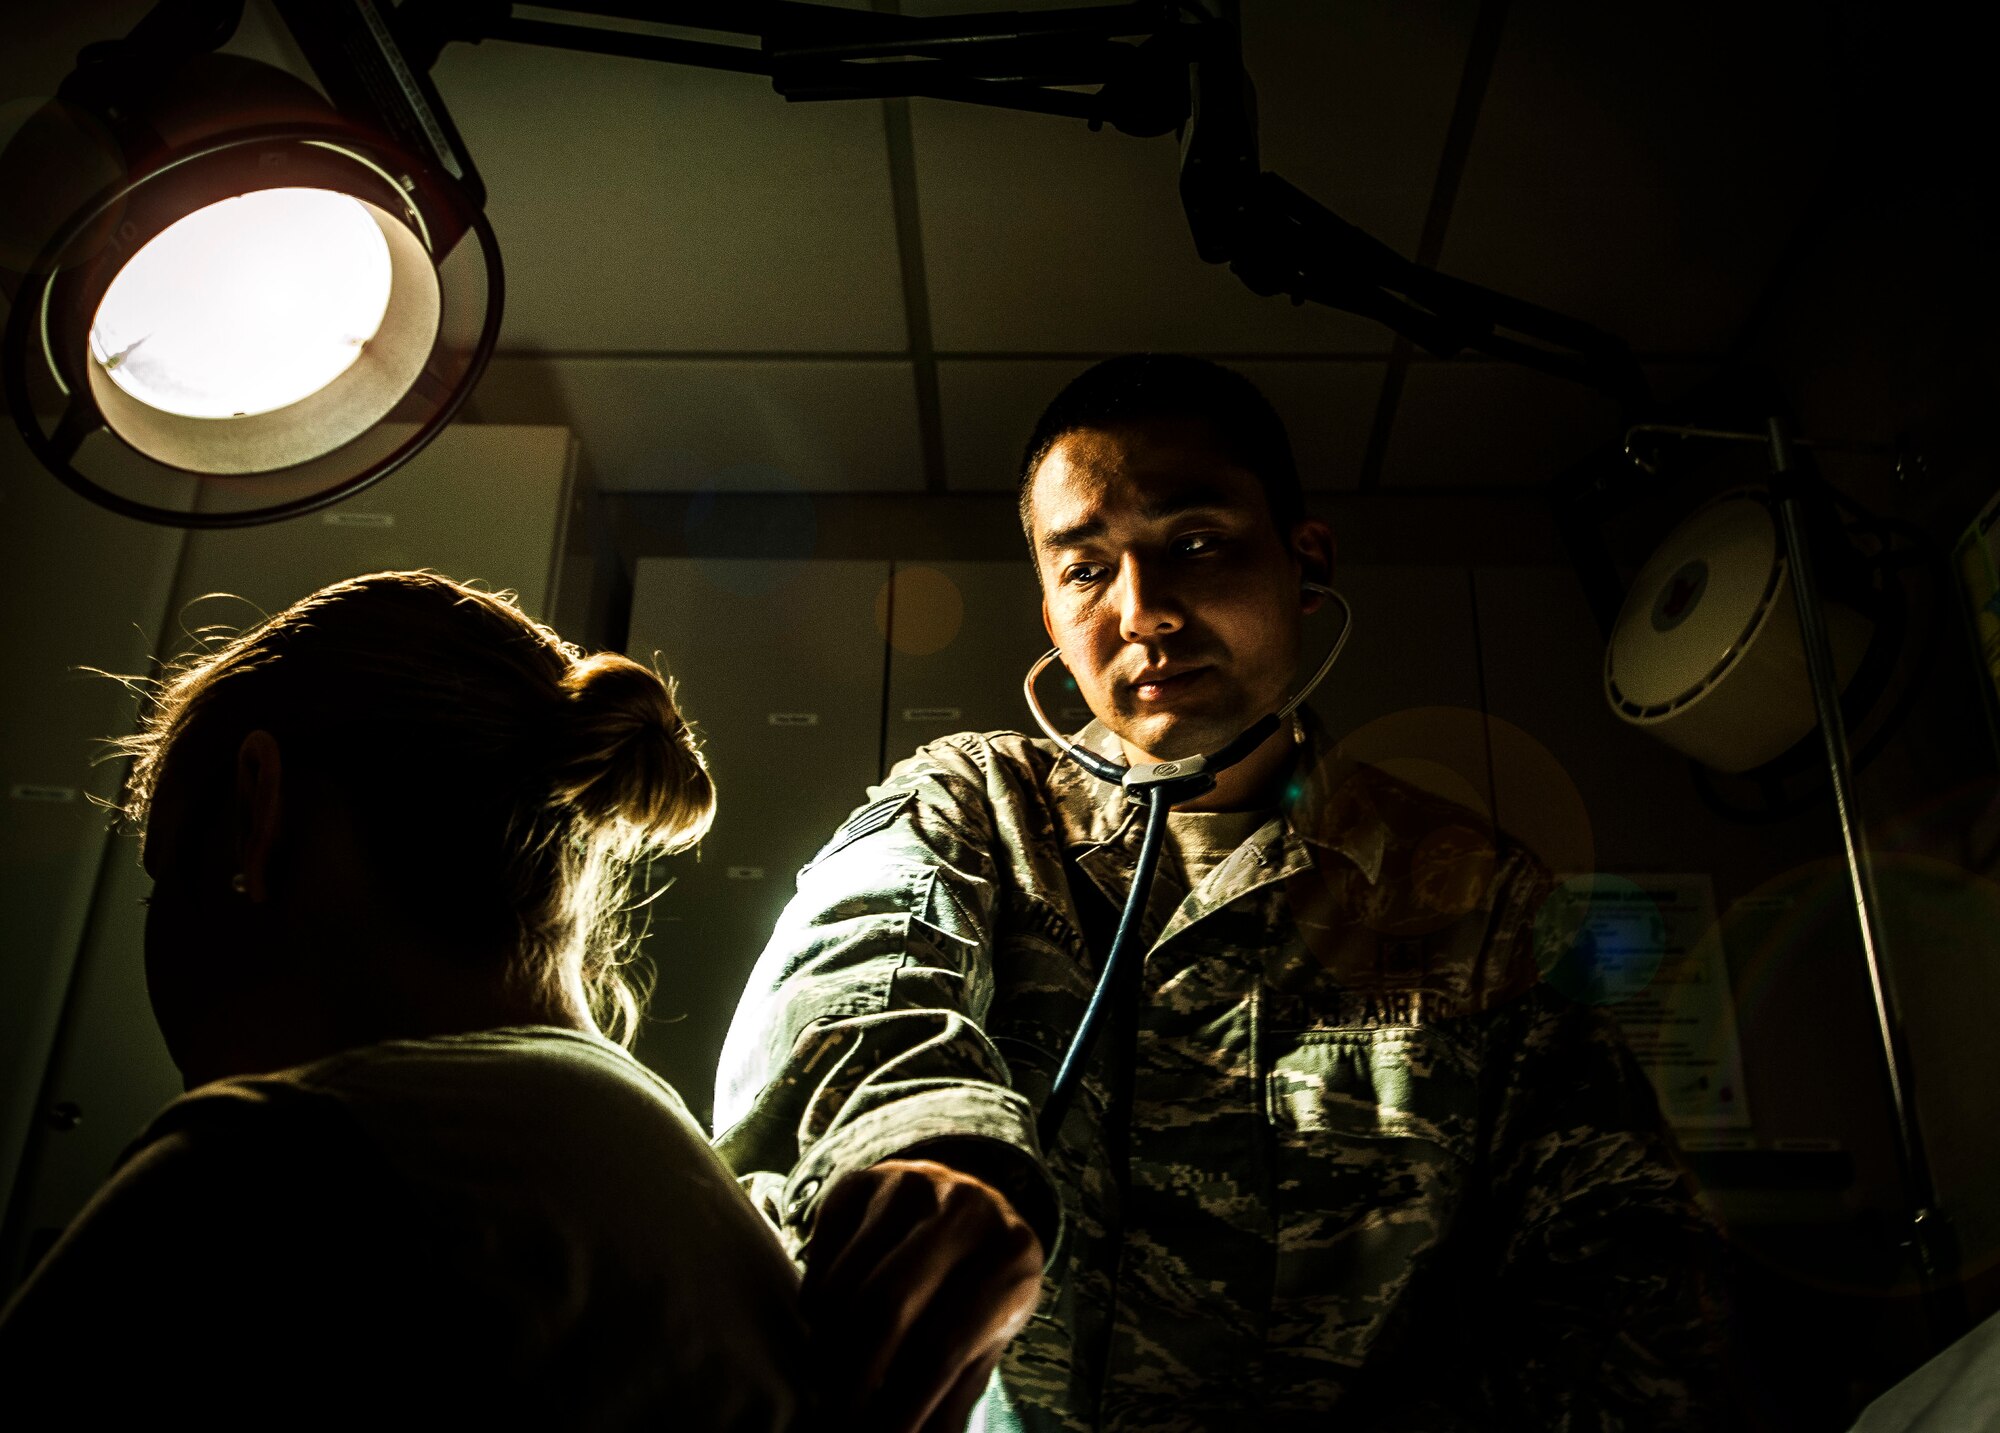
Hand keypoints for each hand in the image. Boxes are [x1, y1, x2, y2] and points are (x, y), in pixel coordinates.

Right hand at [800, 1157, 1044, 1432]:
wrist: (969, 1205)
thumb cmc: (979, 1290)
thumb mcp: (986, 1339)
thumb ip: (953, 1399)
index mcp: (1012, 1256)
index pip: (943, 1346)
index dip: (904, 1406)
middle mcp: (965, 1209)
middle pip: (885, 1309)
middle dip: (852, 1379)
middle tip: (836, 1418)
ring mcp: (910, 1185)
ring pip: (843, 1287)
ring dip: (827, 1347)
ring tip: (835, 1374)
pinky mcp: (861, 1181)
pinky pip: (819, 1258)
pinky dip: (816, 1306)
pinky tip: (835, 1323)